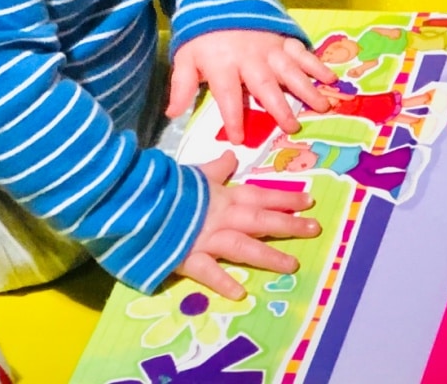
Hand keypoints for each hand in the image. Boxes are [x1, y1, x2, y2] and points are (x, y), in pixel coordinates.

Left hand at [166, 29, 336, 141]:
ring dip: (306, 88)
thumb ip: (181, 86)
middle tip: (293, 127)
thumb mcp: (185, 58)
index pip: (228, 96)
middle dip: (279, 106)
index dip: (234, 118)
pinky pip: (302, 52)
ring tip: (322, 106)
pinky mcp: (282, 40)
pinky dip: (317, 64)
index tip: (241, 140)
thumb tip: (172, 114)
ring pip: (289, 69)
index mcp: (222, 66)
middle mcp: (249, 59)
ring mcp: (269, 48)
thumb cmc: (202, 37)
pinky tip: (331, 78)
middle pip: (265, 85)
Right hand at [173, 153, 319, 298]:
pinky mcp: (185, 257)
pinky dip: (222, 281)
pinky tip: (240, 293)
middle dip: (287, 224)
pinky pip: (206, 271)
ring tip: (291, 266)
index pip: (258, 195)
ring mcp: (204, 238)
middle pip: (258, 220)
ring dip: (268, 256)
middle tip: (314, 229)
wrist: (132, 199)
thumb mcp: (190, 171)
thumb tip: (231, 155)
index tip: (309, 201)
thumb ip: (214, 169)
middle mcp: (219, 217)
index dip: (283, 198)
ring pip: (242, 246)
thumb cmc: (161, 186)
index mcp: (220, 196)